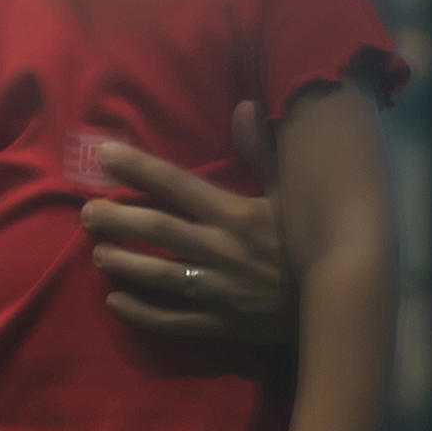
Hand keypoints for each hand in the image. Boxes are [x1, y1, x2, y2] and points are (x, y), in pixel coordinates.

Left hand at [83, 101, 293, 344]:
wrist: (344, 304)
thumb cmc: (309, 242)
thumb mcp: (294, 194)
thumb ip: (265, 151)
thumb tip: (245, 106)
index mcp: (237, 215)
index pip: (178, 185)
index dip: (138, 168)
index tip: (105, 155)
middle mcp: (223, 250)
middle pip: (157, 230)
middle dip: (116, 219)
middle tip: (87, 212)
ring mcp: (221, 290)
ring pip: (159, 275)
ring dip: (124, 263)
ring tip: (98, 252)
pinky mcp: (222, 324)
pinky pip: (174, 320)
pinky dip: (142, 312)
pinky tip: (116, 300)